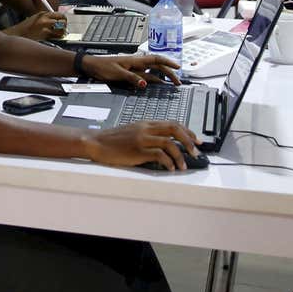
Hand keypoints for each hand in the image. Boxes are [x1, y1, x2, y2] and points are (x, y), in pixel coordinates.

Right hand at [5, 11, 67, 41]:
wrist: (17, 34)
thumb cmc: (26, 28)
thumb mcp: (35, 19)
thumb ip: (46, 19)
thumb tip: (58, 22)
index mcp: (43, 13)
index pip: (59, 14)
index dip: (63, 19)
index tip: (62, 23)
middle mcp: (45, 18)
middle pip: (63, 19)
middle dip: (64, 25)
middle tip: (62, 29)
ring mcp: (45, 26)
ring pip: (62, 28)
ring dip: (62, 31)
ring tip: (59, 34)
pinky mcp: (45, 34)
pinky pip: (57, 36)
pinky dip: (58, 37)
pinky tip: (55, 37)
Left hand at [82, 53, 181, 86]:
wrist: (91, 66)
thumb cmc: (102, 67)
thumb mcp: (117, 73)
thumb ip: (132, 78)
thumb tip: (145, 84)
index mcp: (136, 60)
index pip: (156, 59)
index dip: (168, 62)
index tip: (178, 67)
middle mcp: (137, 63)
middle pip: (157, 67)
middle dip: (169, 73)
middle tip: (177, 83)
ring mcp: (134, 69)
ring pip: (152, 73)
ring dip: (161, 78)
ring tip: (170, 86)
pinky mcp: (129, 74)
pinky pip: (144, 77)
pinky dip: (152, 81)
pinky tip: (156, 86)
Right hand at [86, 121, 200, 170]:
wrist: (95, 142)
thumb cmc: (112, 140)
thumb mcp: (132, 132)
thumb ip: (148, 134)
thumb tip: (165, 144)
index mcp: (146, 123)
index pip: (173, 123)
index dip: (188, 131)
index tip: (196, 140)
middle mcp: (146, 128)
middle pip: (175, 129)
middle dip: (189, 141)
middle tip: (196, 152)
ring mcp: (142, 139)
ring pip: (170, 143)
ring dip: (181, 155)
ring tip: (183, 165)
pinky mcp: (137, 150)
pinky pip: (159, 155)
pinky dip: (168, 162)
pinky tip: (170, 168)